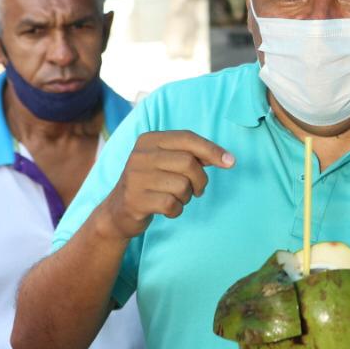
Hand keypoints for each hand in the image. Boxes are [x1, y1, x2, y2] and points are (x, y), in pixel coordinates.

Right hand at [98, 131, 233, 240]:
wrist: (119, 210)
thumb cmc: (152, 182)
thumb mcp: (166, 162)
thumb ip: (191, 155)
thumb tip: (226, 158)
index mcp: (149, 140)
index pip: (187, 138)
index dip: (212, 149)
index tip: (230, 162)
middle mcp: (140, 155)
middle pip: (188, 163)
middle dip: (200, 180)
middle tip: (197, 189)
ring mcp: (136, 177)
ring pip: (182, 186)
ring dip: (187, 196)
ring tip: (176, 197)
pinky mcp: (135, 200)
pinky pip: (172, 204)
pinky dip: (177, 210)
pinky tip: (167, 208)